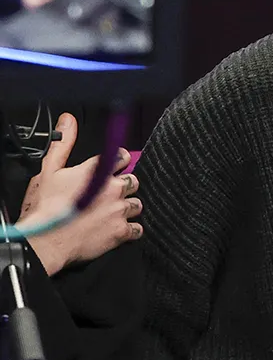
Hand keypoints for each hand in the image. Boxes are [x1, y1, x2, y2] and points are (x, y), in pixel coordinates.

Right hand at [18, 113, 141, 274]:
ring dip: (128, 208)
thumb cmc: (45, 207)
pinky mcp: (122, 231)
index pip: (122, 157)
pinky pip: (138, 228)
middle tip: (109, 195)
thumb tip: (69, 120)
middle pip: (133, 181)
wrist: (45, 239)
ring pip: (137, 204)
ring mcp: (119, 210)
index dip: (119, 162)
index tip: (116, 167)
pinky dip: (131, 229)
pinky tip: (117, 228)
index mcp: (97, 171)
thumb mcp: (49, 170)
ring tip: (112, 212)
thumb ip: (64, 144)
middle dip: (124, 186)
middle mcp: (113, 189)